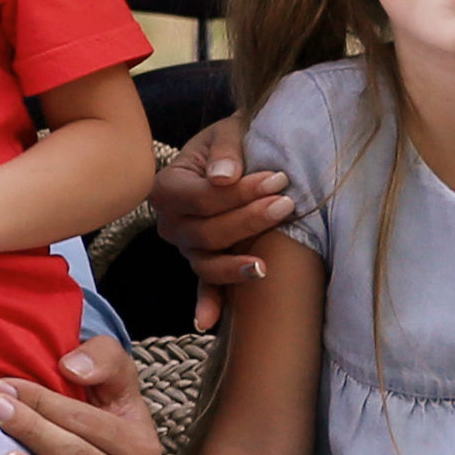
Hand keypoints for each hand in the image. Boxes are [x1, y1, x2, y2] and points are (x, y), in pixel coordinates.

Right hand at [150, 120, 296, 329]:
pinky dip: (207, 303)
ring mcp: (185, 247)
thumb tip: (224, 178)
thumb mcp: (227, 132)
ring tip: (264, 265)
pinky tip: (209, 322)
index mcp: (168, 187)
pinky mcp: (203, 262)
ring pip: (206, 263)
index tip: (278, 179)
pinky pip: (205, 285)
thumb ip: (225, 150)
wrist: (234, 154)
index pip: (202, 198)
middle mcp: (169, 222)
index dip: (239, 193)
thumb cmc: (231, 142)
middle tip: (286, 204)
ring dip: (234, 266)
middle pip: (206, 233)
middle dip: (248, 221)